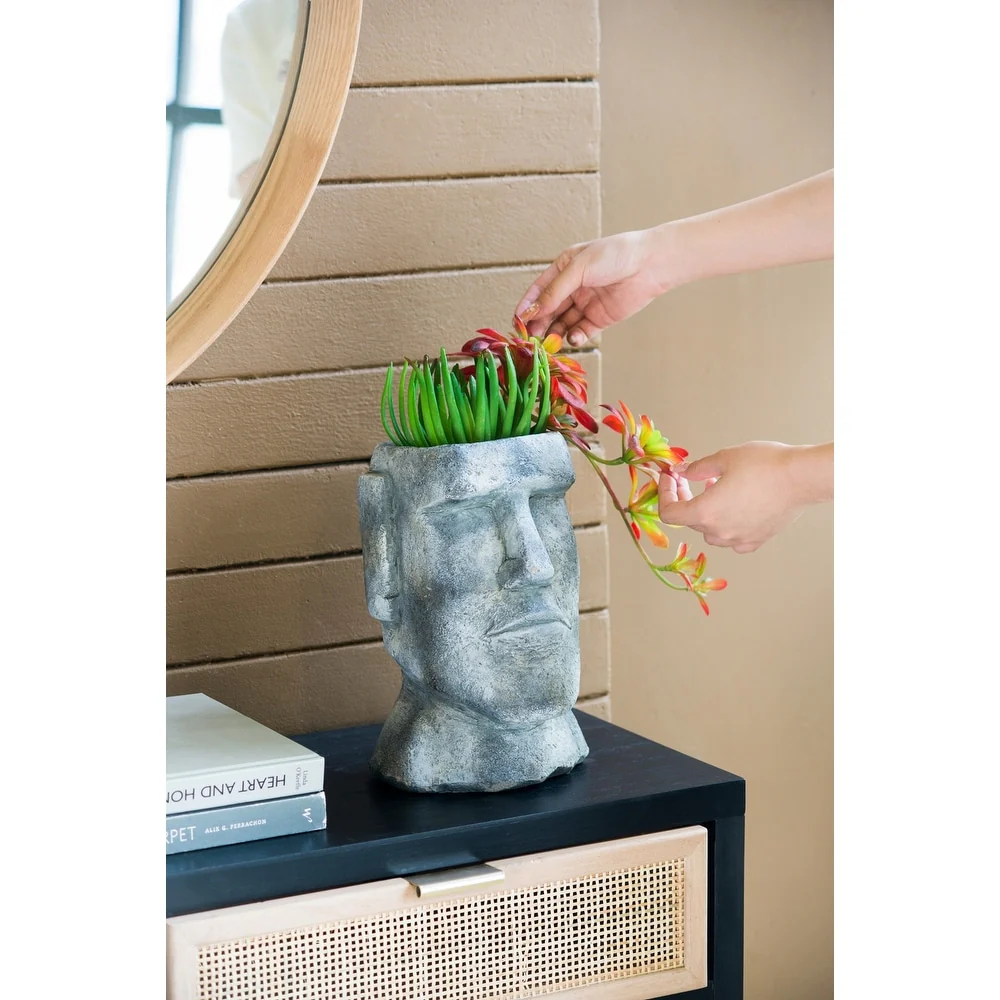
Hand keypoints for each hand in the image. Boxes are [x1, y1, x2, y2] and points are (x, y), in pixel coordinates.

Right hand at [514, 229, 671, 345]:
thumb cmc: (615, 255)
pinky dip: (574, 337)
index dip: (527, 306)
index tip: (517, 322)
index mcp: (564, 269)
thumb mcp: (578, 269)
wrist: (650, 264)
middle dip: (538, 323)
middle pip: (548, 310)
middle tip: (532, 337)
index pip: (538, 291)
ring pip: (562, 324)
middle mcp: (572, 287)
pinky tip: (572, 338)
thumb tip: (531, 312)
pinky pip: (580, 332)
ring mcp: (585, 304)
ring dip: (554, 333)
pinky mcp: (599, 319)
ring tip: (549, 342)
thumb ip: (554, 292)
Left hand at [658, 442, 832, 552]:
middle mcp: (720, 532)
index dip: (664, 494)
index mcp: (706, 512)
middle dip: (685, 497)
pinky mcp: (756, 540)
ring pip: (710, 531)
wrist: (801, 477)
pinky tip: (734, 506)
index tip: (670, 478)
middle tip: (689, 476)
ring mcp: (738, 539)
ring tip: (716, 487)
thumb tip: (681, 472)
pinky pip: (732, 538)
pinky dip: (727, 523)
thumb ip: (696, 468)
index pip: (669, 513)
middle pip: (690, 520)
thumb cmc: (764, 465)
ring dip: (706, 511)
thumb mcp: (723, 458)